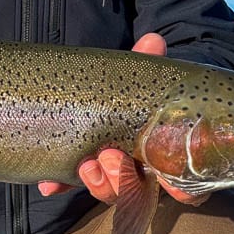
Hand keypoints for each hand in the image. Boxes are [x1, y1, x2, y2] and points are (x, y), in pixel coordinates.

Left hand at [37, 32, 208, 205]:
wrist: (96, 89)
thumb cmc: (129, 88)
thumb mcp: (137, 76)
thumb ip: (144, 63)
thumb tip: (153, 41)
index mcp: (165, 153)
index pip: (185, 186)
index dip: (182, 192)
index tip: (169, 181)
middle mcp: (140, 171)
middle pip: (139, 193)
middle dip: (124, 180)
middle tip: (109, 156)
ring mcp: (110, 174)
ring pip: (109, 192)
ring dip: (97, 183)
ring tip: (85, 164)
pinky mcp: (79, 171)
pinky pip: (70, 185)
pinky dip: (60, 184)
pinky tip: (49, 184)